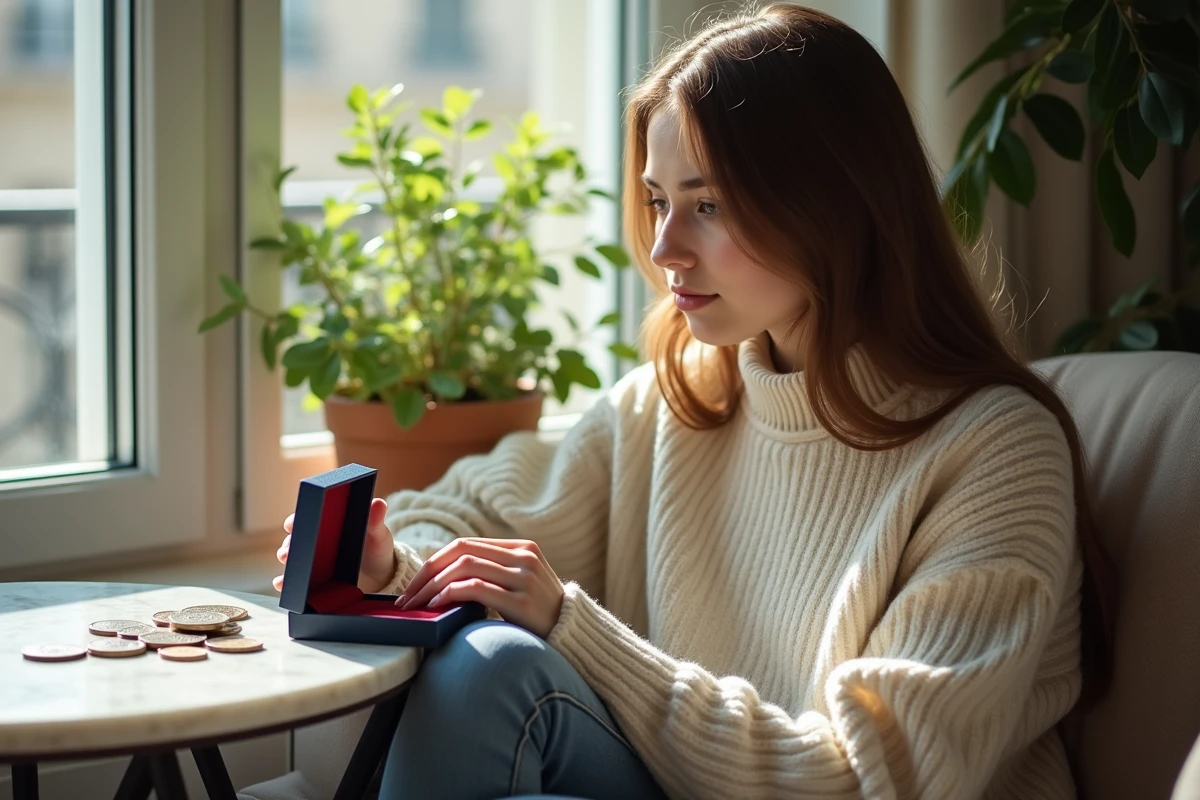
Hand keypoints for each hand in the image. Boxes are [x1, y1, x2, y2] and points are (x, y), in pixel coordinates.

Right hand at [273, 497, 395, 593]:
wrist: (381, 573)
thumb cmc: (376, 546)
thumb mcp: (377, 532)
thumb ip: (375, 519)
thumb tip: (379, 503)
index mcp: (327, 523)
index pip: (306, 517)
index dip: (297, 520)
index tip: (292, 525)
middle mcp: (316, 540)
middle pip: (295, 539)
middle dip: (288, 545)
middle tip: (287, 553)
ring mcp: (314, 560)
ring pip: (293, 559)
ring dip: (287, 565)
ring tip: (287, 572)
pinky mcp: (314, 578)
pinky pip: (296, 580)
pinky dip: (286, 583)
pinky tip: (282, 585)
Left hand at [396, 538, 564, 638]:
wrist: (574, 635)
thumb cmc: (538, 615)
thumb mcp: (519, 585)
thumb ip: (493, 573)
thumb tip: (443, 578)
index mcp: (521, 548)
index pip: (465, 545)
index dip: (434, 562)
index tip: (414, 584)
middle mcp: (524, 556)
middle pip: (460, 552)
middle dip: (426, 573)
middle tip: (406, 596)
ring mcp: (525, 576)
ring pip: (464, 567)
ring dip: (432, 586)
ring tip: (416, 605)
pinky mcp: (523, 599)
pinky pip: (476, 588)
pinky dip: (450, 594)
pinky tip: (436, 607)